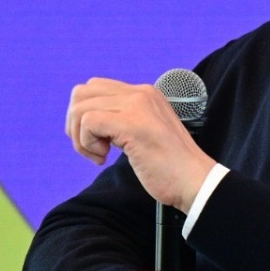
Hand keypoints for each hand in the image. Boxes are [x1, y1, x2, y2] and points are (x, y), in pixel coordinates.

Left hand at [65, 77, 216, 210]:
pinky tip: (104, 158)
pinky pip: (88, 122)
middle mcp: (139, 93)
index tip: (98, 141)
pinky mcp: (132, 124)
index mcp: (143, 94)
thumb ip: (123, 120)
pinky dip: (87, 144)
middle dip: (75, 124)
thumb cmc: (170, 167)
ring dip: (80, 137)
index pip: (95, 88)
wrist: (194, 182)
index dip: (85, 116)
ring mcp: (137, 106)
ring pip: (80, 107)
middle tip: (93, 148)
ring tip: (100, 156)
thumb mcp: (144, 132)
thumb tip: (89, 121)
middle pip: (81, 94)